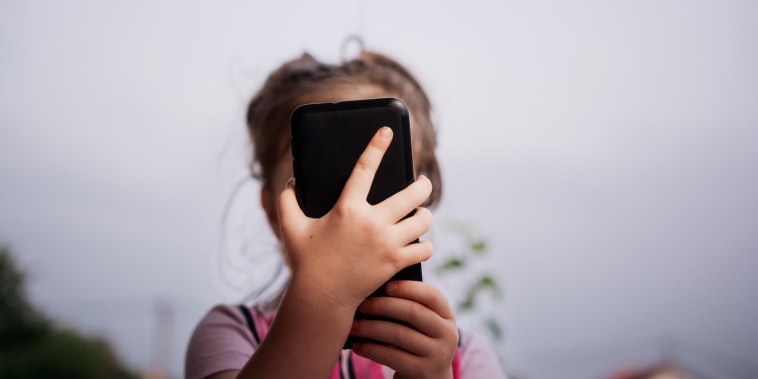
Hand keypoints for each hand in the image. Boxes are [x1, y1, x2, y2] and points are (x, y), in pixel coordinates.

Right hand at [277, 127, 433, 311]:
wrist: (322, 298)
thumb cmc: (306, 262)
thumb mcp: (291, 228)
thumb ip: (287, 201)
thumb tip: (291, 181)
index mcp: (347, 209)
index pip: (365, 168)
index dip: (377, 146)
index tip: (387, 131)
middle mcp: (371, 222)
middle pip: (412, 193)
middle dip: (422, 185)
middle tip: (422, 183)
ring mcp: (387, 243)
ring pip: (423, 220)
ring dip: (424, 215)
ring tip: (420, 214)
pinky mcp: (396, 262)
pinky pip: (424, 248)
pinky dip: (424, 245)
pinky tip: (418, 242)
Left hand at [350, 281, 458, 378]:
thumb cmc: (418, 344)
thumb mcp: (422, 326)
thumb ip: (410, 309)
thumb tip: (375, 293)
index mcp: (447, 316)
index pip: (432, 294)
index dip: (408, 287)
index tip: (385, 286)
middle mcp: (448, 334)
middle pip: (413, 312)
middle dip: (384, 306)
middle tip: (362, 305)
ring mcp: (438, 354)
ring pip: (399, 334)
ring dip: (372, 328)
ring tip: (354, 326)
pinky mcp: (422, 371)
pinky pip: (392, 356)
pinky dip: (371, 349)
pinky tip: (357, 346)